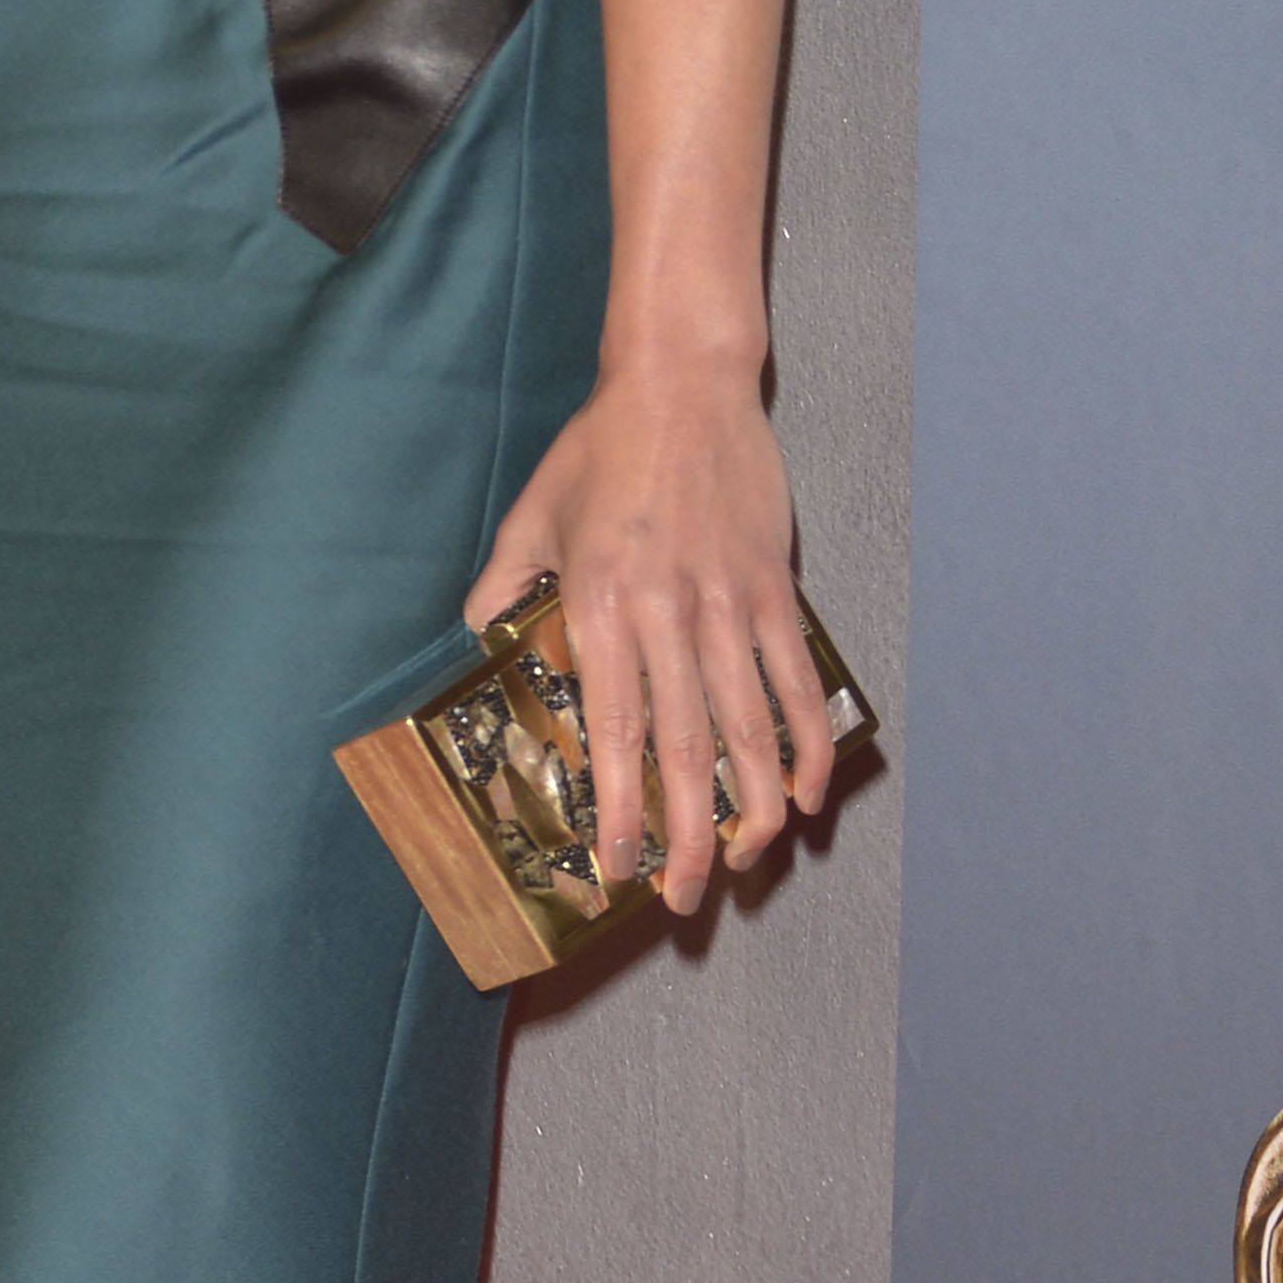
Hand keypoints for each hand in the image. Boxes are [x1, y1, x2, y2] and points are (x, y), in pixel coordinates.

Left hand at [471, 361, 833, 917]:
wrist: (680, 381)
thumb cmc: (599, 448)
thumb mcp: (530, 516)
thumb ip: (503, 585)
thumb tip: (477, 635)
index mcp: (600, 605)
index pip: (614, 731)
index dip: (620, 808)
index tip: (618, 866)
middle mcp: (667, 613)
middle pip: (685, 749)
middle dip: (688, 836)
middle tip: (688, 901)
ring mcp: (728, 602)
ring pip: (750, 727)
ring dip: (753, 805)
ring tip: (749, 862)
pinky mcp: (774, 585)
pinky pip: (794, 678)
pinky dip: (805, 740)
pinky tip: (804, 791)